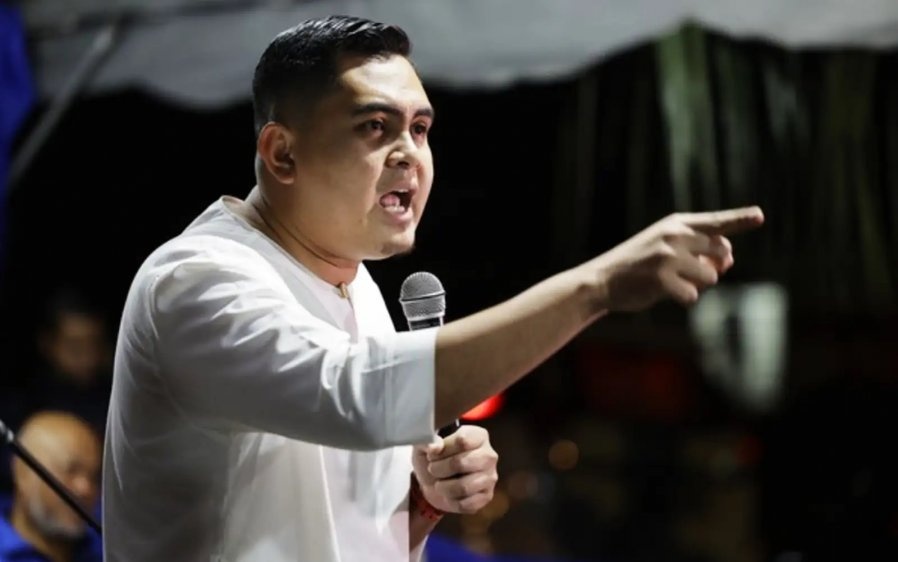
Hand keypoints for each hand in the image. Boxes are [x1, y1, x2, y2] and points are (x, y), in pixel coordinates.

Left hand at [412, 425, 497, 513]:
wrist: (434, 484)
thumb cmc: (434, 460)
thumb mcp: (425, 447)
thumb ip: (428, 442)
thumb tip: (434, 447)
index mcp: (478, 436)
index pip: (462, 440)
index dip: (442, 450)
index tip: (432, 454)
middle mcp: (489, 455)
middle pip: (461, 463)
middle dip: (439, 469)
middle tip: (432, 470)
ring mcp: (490, 477)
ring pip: (463, 487)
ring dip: (444, 487)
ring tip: (439, 484)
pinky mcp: (487, 496)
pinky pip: (466, 503)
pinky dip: (452, 501)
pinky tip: (449, 495)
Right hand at [592, 206, 763, 310]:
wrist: (602, 280)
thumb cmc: (638, 265)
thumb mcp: (665, 248)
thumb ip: (698, 250)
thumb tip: (730, 261)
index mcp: (676, 224)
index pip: (715, 222)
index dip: (740, 219)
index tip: (759, 215)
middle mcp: (674, 235)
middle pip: (721, 252)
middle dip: (715, 266)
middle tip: (691, 271)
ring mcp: (668, 257)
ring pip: (710, 277)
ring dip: (698, 284)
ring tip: (671, 281)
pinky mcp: (662, 279)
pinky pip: (693, 295)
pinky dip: (683, 298)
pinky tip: (662, 293)